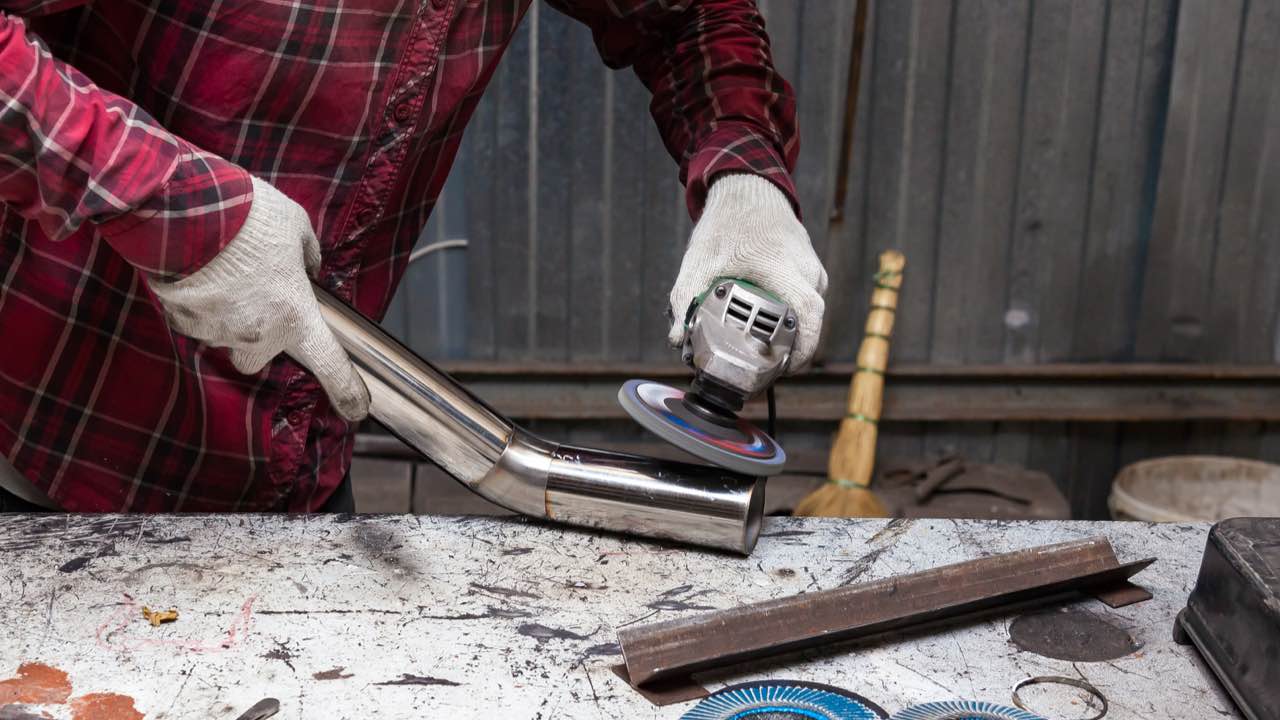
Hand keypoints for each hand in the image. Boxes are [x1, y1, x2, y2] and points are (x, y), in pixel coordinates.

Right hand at [146, 177, 369, 420]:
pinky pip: (198, 322)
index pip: (328, 364)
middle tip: (259, 301)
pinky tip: (202, 273)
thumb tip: (307, 268)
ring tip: (226, 274)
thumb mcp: (297, 228)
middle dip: (260, 337)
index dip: (346, 391)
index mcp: (295, 316)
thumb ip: (308, 257)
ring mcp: (217, 332)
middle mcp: (257, 334)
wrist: (185, 210)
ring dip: (229, 316)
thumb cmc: (249, 217)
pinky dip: (201, 305)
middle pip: (259, 358)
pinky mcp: (183, 322)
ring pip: (226, 338)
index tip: (357, 410)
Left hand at [668, 173, 827, 370]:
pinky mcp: (811, 271)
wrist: (748, 189)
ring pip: (807, 315)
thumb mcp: (700, 261)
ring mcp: (813, 270)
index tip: (785, 370)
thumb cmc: (727, 223)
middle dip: (789, 352)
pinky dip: (789, 319)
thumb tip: (678, 340)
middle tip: (762, 372)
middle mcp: (807, 271)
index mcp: (784, 269)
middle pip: (808, 324)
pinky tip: (767, 328)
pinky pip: (805, 304)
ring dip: (789, 336)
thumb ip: (686, 299)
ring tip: (762, 352)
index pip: (809, 317)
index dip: (803, 349)